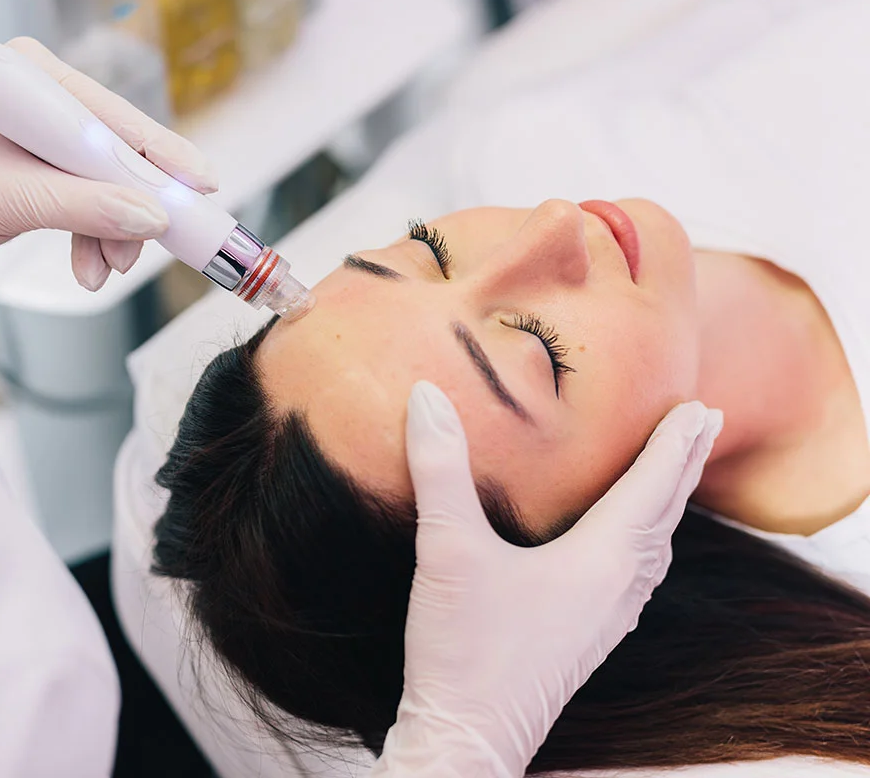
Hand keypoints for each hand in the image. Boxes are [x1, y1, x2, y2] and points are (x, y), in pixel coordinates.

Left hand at [0, 37, 216, 291]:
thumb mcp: (11, 203)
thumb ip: (86, 208)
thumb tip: (152, 217)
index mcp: (28, 80)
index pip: (112, 117)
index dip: (160, 153)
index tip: (200, 184)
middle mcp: (41, 100)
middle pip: (117, 153)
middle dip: (133, 207)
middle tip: (153, 245)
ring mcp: (44, 137)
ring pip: (108, 185)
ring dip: (114, 232)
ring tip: (105, 270)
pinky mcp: (43, 171)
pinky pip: (91, 202)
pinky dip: (96, 237)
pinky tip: (91, 266)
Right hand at [372, 382, 722, 777]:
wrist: (468, 736)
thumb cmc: (466, 649)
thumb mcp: (449, 550)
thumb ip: (440, 470)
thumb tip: (426, 397)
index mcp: (602, 561)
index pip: (651, 486)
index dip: (673, 443)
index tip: (699, 408)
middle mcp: (618, 588)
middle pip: (664, 515)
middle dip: (684, 466)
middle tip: (705, 424)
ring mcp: (607, 619)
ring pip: (655, 549)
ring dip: (669, 505)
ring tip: (675, 477)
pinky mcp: (587, 639)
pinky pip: (637, 577)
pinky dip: (648, 544)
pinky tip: (628, 551)